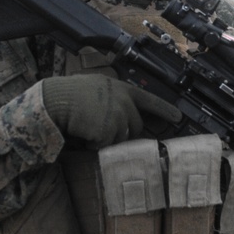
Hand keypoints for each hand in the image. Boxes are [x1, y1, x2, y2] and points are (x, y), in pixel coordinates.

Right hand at [42, 74, 181, 146]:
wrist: (56, 99)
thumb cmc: (70, 94)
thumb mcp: (97, 88)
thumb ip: (113, 98)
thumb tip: (123, 116)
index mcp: (121, 89)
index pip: (149, 100)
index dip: (164, 110)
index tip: (177, 117)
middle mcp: (124, 101)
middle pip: (135, 125)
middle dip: (122, 131)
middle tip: (101, 127)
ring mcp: (119, 116)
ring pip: (120, 138)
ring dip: (105, 138)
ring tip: (86, 125)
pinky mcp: (110, 130)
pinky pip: (106, 146)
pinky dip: (94, 144)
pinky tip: (83, 132)